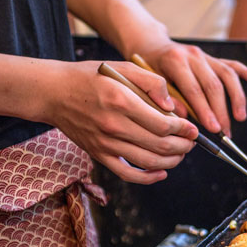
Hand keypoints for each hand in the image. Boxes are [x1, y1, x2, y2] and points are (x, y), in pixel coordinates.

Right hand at [46, 60, 197, 183]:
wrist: (54, 93)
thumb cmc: (90, 77)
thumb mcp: (122, 68)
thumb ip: (151, 82)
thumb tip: (173, 106)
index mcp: (121, 101)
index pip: (163, 124)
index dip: (184, 129)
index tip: (192, 128)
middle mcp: (113, 125)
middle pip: (160, 145)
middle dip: (183, 146)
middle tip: (192, 142)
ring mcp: (105, 143)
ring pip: (148, 162)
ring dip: (171, 162)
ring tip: (181, 154)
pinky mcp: (99, 155)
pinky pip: (127, 174)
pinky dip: (148, 178)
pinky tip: (162, 173)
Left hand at [138, 41, 246, 135]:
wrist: (151, 46)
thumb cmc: (147, 69)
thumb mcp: (148, 83)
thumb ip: (165, 99)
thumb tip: (184, 118)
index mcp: (175, 61)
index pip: (194, 89)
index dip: (205, 111)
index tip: (213, 129)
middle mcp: (193, 55)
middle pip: (213, 85)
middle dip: (221, 111)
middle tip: (225, 133)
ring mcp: (205, 55)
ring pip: (227, 75)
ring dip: (236, 98)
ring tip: (240, 118)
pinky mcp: (212, 58)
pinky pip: (232, 64)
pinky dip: (246, 73)